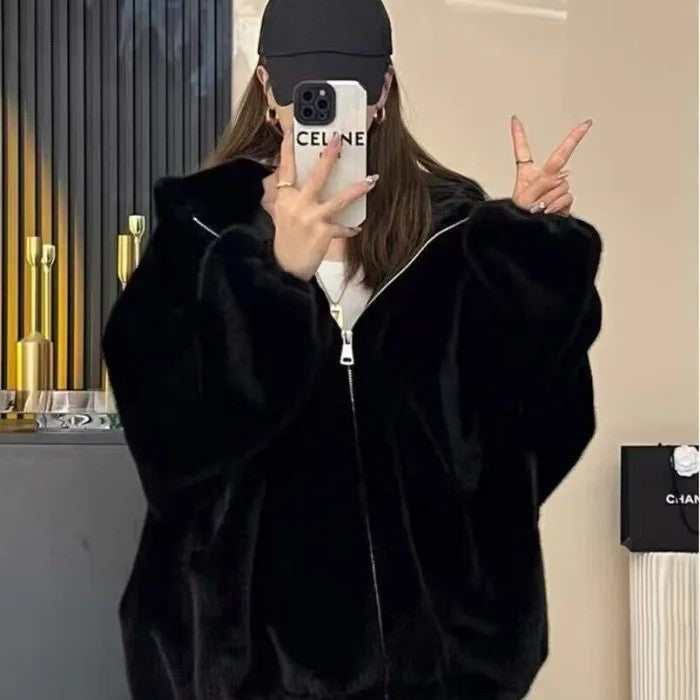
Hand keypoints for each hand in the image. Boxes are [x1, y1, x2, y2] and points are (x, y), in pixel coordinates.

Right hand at [270, 127, 377, 280]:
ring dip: (356, 190)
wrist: (285, 267)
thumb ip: (290, 197)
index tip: (291, 131)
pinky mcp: (322, 234)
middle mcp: (297, 206)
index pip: (285, 169)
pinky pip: (342, 228)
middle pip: (315, 177)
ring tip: (371, 181)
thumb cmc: (286, 241)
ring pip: (337, 200)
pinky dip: (350, 228)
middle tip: (339, 140)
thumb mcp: (281, 215)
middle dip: (328, 157)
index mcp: (285, 198)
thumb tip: (297, 183)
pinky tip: (358, 226)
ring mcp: (310, 219)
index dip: (287, 149)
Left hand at [510, 115, 592, 215]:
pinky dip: (557, 206)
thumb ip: (539, 185)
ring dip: (549, 198)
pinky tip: (549, 213)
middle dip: (574, 138)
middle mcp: (543, 178)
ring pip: (561, 185)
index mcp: (527, 174)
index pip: (522, 152)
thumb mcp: (522, 200)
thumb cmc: (518, 217)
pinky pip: (566, 197)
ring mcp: (555, 189)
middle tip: (586, 124)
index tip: (514, 119)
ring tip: (538, 209)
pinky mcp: (565, 201)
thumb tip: (560, 178)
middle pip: (560, 157)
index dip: (518, 135)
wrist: (525, 235)